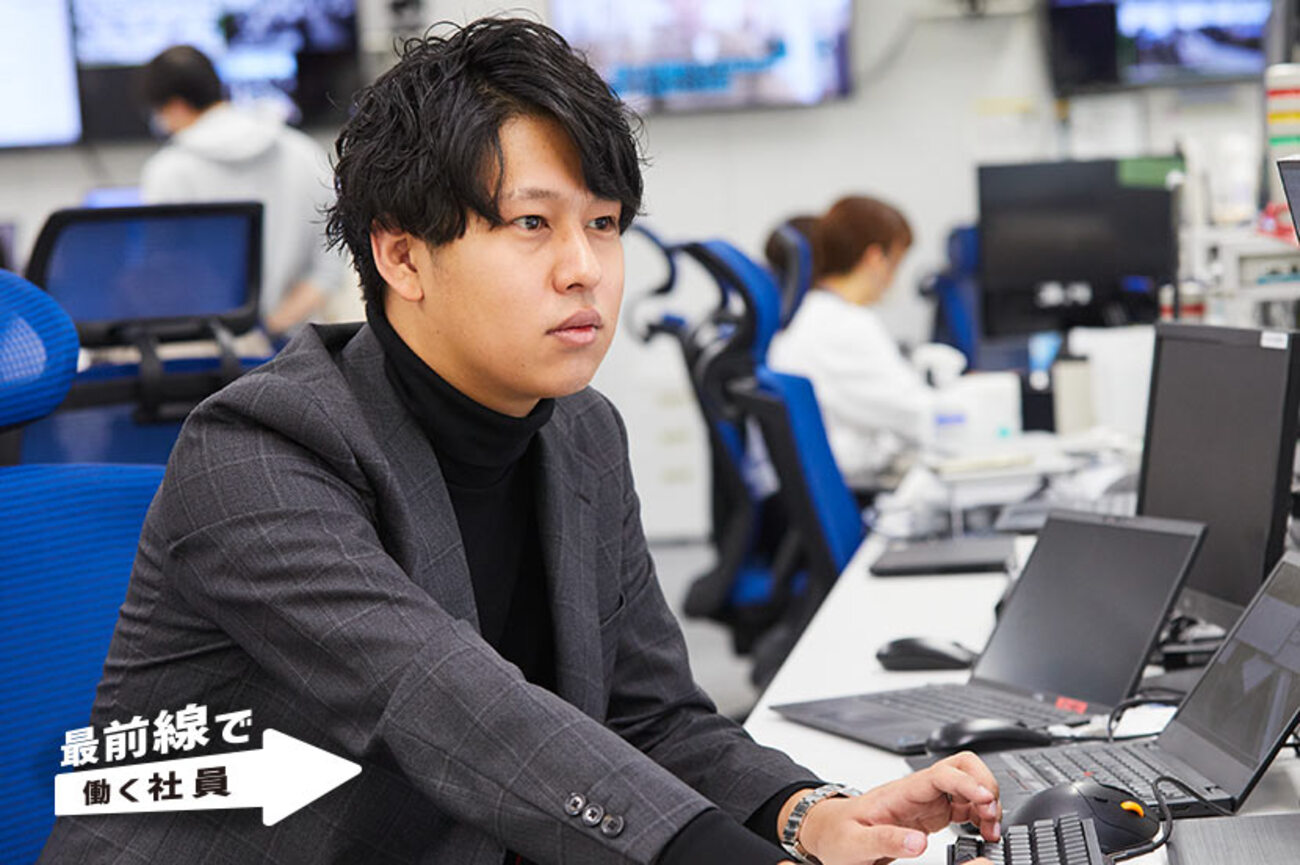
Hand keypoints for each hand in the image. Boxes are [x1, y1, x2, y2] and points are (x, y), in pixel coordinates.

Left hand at [796, 752, 1001, 864]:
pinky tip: (982, 832)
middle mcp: (918, 791)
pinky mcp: (933, 814)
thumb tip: (918, 844)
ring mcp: (927, 801)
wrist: (830, 832)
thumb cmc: (839, 833)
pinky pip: (965, 806)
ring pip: (968, 784)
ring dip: (986, 802)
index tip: (985, 800)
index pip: (941, 774)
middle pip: (962, 766)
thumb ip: (885, 842)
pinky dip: (981, 816)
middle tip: (991, 815)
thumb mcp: (855, 844)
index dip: (967, 783)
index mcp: (900, 792)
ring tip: (991, 830)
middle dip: (984, 784)